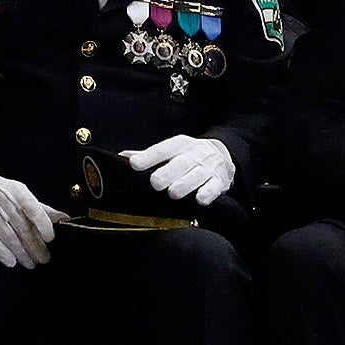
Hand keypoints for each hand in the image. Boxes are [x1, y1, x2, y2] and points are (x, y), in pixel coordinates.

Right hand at [0, 166, 59, 267]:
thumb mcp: (20, 193)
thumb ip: (41, 208)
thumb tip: (65, 218)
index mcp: (17, 192)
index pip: (32, 207)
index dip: (42, 223)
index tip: (50, 238)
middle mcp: (4, 201)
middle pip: (22, 226)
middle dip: (34, 245)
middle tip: (44, 259)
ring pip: (8, 235)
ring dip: (21, 252)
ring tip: (30, 264)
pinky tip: (10, 261)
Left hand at [123, 136, 238, 206]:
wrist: (223, 154)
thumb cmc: (188, 155)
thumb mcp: (171, 151)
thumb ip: (148, 156)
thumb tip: (122, 157)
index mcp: (180, 144)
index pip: (163, 149)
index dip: (149, 157)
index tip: (134, 164)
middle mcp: (195, 154)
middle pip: (182, 162)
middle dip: (168, 172)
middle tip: (155, 183)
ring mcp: (208, 168)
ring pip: (197, 175)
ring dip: (185, 184)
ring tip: (173, 193)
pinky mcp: (219, 182)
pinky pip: (214, 187)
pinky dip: (208, 193)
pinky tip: (200, 199)